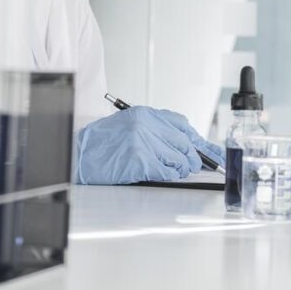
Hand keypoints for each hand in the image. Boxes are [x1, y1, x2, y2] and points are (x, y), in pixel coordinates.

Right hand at [76, 106, 224, 184]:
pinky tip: (165, 175)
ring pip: (177, 158)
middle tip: (196, 166)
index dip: (199, 140)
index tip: (212, 150)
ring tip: (178, 171)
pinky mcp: (139, 160)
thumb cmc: (103, 143)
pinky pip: (165, 171)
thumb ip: (156, 130)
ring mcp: (143, 142)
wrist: (78, 154)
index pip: (182, 125)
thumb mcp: (130, 125)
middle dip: (193, 157)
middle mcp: (146, 124)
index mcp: (145, 114)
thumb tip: (185, 145)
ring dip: (181, 168)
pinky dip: (169, 175)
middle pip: (183, 143)